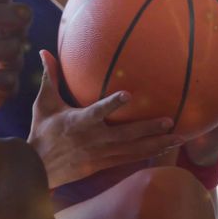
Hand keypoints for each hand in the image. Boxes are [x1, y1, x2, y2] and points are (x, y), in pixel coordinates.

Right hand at [28, 49, 184, 187]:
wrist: (37, 167)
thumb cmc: (42, 131)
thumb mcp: (44, 103)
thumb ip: (49, 76)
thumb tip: (44, 51)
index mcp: (79, 122)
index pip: (98, 112)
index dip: (112, 104)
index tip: (128, 95)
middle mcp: (93, 139)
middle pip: (125, 135)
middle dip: (148, 129)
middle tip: (170, 120)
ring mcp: (101, 154)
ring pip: (133, 150)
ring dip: (156, 144)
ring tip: (179, 138)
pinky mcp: (104, 164)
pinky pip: (130, 159)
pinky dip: (149, 154)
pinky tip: (166, 149)